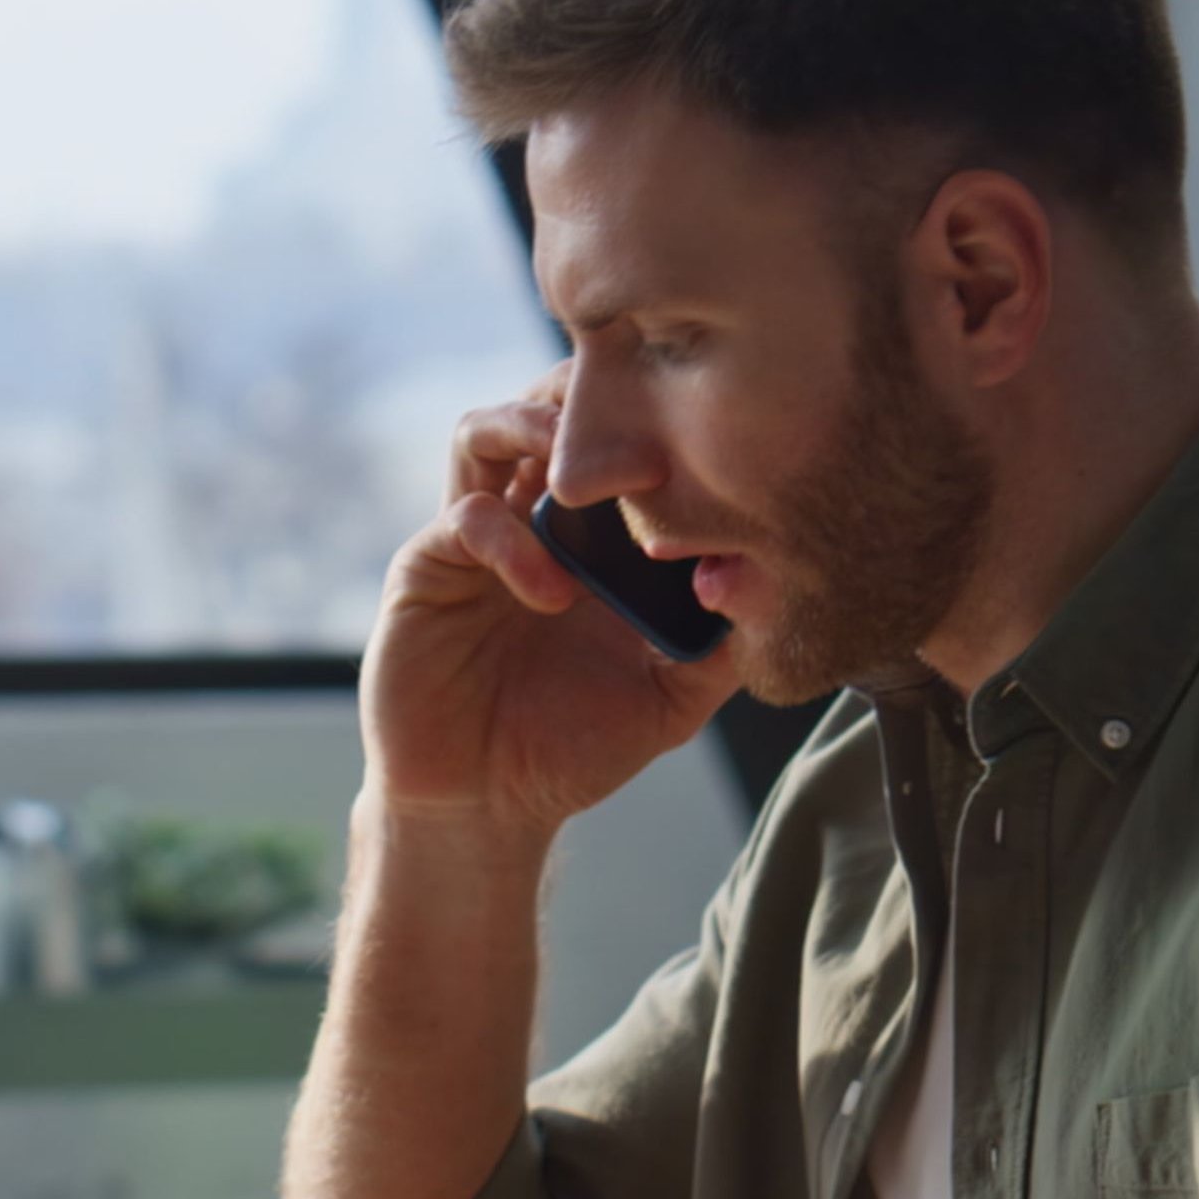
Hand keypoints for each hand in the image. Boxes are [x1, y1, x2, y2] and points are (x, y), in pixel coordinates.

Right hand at [359, 366, 746, 843]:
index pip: (608, 435)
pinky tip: (554, 593)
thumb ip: (720, 644)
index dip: (644, 411)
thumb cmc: (574, 748)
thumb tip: (772, 581)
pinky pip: (464, 518)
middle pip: (542, 404)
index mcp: (587, 534)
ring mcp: (472, 540)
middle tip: (635, 411)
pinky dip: (514, 542)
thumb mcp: (671, 698)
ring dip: (533, 427)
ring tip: (583, 467)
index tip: (700, 422)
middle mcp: (527, 519)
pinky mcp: (426, 572)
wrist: (488, 808)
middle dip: (583, 390)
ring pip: (485, 432)